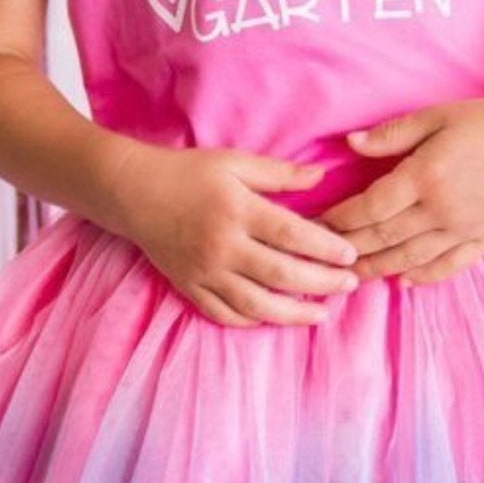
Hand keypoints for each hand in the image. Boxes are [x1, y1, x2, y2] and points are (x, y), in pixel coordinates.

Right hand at [106, 141, 361, 328]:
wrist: (133, 193)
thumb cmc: (188, 172)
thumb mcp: (234, 162)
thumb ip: (279, 173)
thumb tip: (322, 176)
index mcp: (238, 211)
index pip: (293, 235)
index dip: (326, 248)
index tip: (351, 255)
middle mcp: (222, 246)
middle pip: (281, 275)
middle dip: (321, 284)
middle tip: (349, 285)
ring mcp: (204, 272)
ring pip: (256, 304)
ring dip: (293, 314)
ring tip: (321, 313)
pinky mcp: (189, 287)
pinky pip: (225, 314)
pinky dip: (252, 320)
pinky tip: (274, 317)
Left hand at [317, 93, 483, 284]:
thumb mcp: (438, 116)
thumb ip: (392, 134)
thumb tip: (350, 144)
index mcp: (424, 176)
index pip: (369, 208)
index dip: (339, 219)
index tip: (316, 224)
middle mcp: (440, 210)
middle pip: (383, 238)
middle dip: (347, 249)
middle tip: (320, 257)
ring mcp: (464, 229)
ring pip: (410, 258)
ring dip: (377, 269)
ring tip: (351, 276)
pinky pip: (448, 266)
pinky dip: (423, 277)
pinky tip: (404, 281)